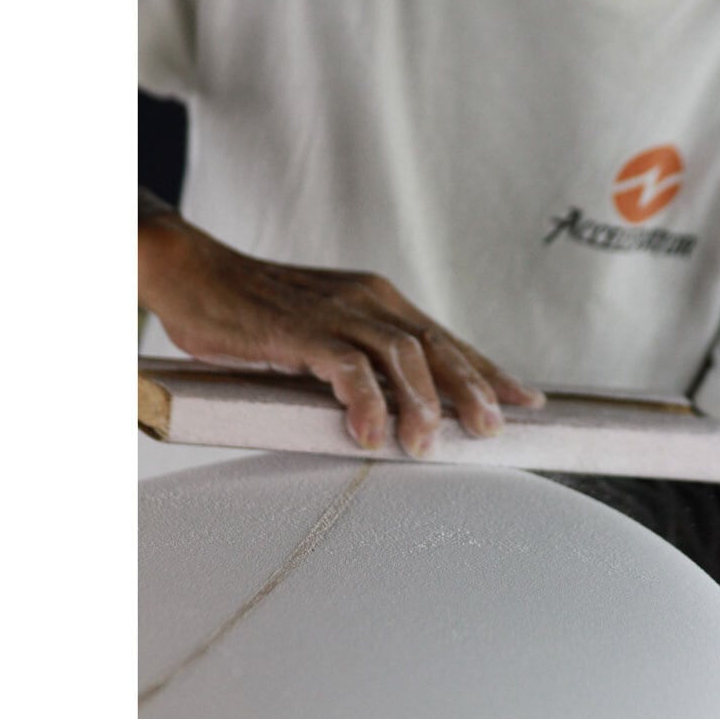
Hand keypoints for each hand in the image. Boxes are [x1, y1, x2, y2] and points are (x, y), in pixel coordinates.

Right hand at [138, 213, 544, 457]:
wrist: (194, 274)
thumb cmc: (259, 312)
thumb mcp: (324, 332)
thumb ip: (361, 361)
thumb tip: (392, 408)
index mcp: (380, 302)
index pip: (446, 339)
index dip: (488, 371)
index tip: (525, 402)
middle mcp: (369, 301)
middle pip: (438, 347)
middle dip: (473, 390)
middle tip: (493, 430)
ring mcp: (337, 312)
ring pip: (402, 355)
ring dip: (422, 402)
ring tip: (428, 444)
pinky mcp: (301, 329)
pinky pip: (345, 367)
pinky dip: (364, 402)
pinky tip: (371, 435)